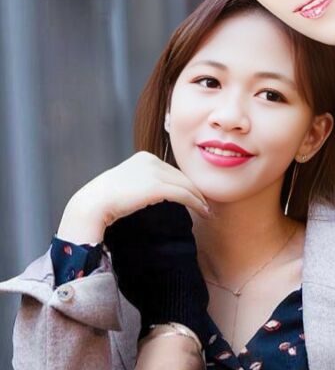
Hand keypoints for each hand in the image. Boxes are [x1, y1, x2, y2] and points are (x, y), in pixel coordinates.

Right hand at [57, 151, 210, 243]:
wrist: (92, 205)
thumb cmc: (105, 201)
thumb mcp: (126, 185)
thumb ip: (142, 184)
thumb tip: (155, 194)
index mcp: (144, 157)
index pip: (172, 171)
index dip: (186, 184)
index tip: (196, 196)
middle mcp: (150, 160)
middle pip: (181, 176)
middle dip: (196, 190)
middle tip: (207, 204)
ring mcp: (153, 172)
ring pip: (186, 185)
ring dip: (199, 198)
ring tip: (208, 210)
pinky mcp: (156, 186)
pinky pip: (183, 194)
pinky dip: (196, 203)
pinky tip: (203, 211)